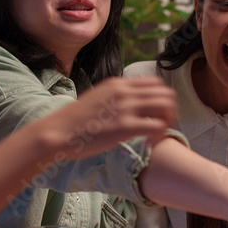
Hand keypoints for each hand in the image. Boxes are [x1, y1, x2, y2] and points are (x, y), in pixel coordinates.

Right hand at [54, 76, 176, 158]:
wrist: (57, 131)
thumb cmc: (73, 121)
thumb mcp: (96, 98)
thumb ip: (113, 97)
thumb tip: (125, 104)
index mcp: (118, 84)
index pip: (154, 83)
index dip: (160, 99)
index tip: (155, 114)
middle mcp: (125, 92)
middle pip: (165, 93)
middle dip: (169, 111)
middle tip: (161, 126)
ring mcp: (126, 108)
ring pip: (166, 106)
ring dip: (167, 122)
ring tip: (156, 135)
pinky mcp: (125, 127)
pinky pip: (157, 126)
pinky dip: (159, 135)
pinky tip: (148, 144)